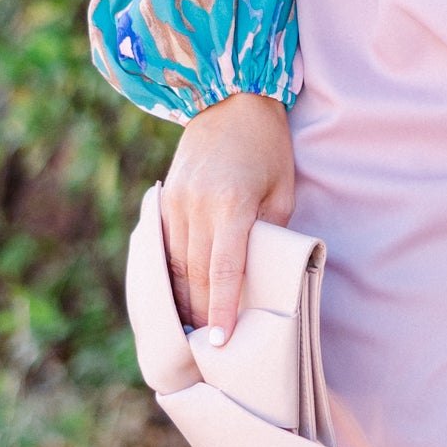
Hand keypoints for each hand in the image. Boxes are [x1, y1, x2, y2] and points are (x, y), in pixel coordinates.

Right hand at [160, 92, 295, 344]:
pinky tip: (176, 295)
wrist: (228, 97)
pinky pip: (164, 247)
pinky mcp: (165, 198)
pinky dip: (170, 274)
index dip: (223, 309)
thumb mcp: (282, 189)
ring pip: (175, 265)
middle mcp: (196, 206)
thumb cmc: (267, 146)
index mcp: (230, 206)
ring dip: (183, 299)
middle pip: (196, 275)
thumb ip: (270, 233)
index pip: (225, 270)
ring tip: (191, 330)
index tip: (221, 340)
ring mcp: (175, 202)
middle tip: (207, 350)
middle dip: (201, 314)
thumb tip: (260, 273)